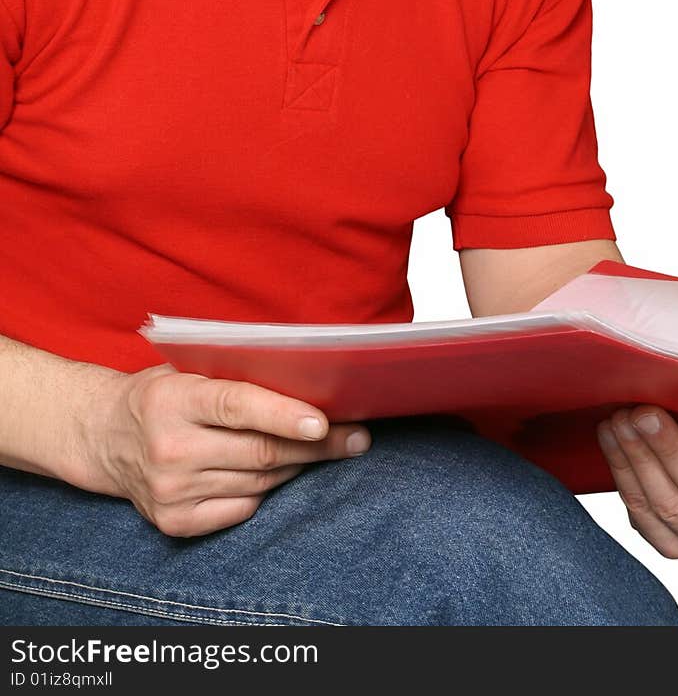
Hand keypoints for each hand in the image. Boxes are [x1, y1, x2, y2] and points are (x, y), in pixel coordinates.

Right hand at [76, 363, 370, 537]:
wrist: (105, 437)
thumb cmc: (162, 394)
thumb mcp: (188, 370)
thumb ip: (238, 373)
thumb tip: (310, 380)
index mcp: (173, 400)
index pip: (238, 407)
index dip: (284, 415)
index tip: (324, 422)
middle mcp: (170, 448)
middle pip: (260, 452)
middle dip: (317, 445)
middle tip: (356, 436)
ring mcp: (171, 491)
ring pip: (260, 481)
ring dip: (298, 465)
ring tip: (328, 448)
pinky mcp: (175, 523)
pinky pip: (244, 507)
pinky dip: (267, 489)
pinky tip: (282, 471)